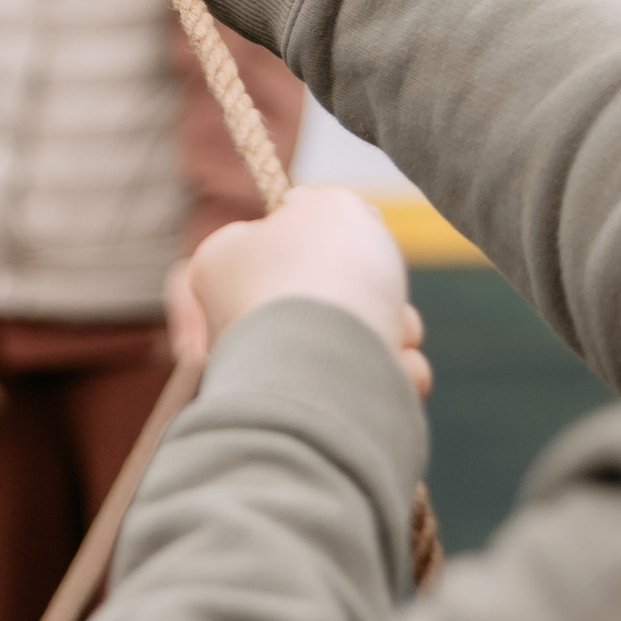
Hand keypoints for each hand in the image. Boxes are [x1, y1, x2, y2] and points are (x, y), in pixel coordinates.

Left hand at [167, 188, 428, 394]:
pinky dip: (393, 377)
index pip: (262, 240)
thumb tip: (314, 214)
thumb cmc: (323, 273)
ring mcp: (281, 373)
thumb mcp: (329, 206)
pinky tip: (396, 371)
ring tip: (391, 331)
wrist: (329, 366)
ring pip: (358, 337)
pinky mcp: (321, 416)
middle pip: (328, 291)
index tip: (339, 232)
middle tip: (380, 285)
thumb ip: (325, 204)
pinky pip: (370, 384)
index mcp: (224, 264)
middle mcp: (243, 322)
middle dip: (372, 290)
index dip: (311, 231)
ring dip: (392, 330)